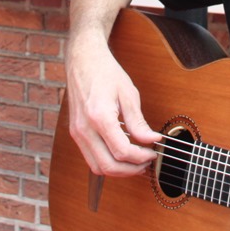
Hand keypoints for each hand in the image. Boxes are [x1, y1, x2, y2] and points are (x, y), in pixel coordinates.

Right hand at [64, 36, 160, 176]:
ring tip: (136, 162)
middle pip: (108, 166)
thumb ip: (138, 122)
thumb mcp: (128, 94)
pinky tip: (121, 154)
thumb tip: (151, 140)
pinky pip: (91, 158)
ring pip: (97, 167)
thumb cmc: (105, 72)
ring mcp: (77, 133)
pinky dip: (107, 162)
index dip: (141, 157)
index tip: (153, 152)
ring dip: (118, 170)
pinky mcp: (76, 133)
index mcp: (99, 117)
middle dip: (131, 170)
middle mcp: (84, 129)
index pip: (122, 151)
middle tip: (146, 163)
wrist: (83, 60)